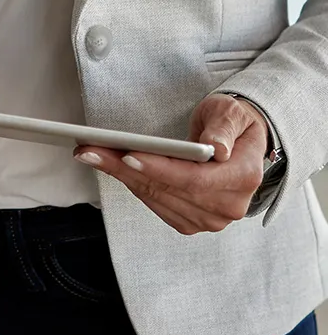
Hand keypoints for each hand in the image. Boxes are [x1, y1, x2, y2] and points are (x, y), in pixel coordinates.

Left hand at [74, 94, 268, 234]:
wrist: (235, 142)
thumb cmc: (231, 123)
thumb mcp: (231, 113)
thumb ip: (223, 128)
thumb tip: (217, 149)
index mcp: (244, 177)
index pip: (196, 179)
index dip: (160, 169)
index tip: (128, 155)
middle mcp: (230, 205)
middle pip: (169, 190)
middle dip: (125, 169)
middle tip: (90, 150)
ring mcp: (211, 218)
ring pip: (157, 197)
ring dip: (121, 176)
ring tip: (90, 154)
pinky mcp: (192, 221)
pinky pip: (156, 204)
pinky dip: (131, 184)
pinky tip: (110, 167)